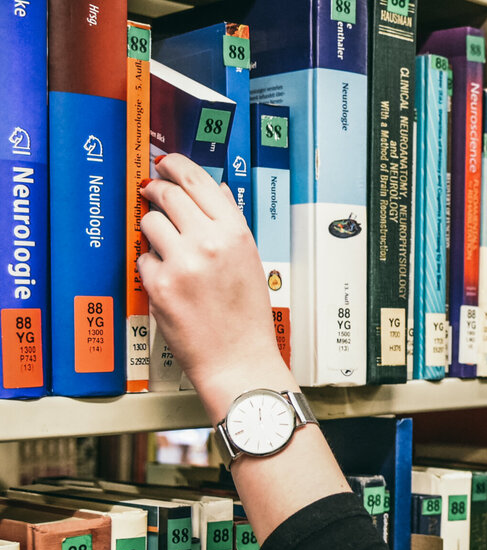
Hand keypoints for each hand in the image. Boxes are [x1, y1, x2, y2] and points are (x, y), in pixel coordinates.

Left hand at [137, 154, 286, 418]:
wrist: (238, 357)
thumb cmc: (246, 315)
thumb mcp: (249, 259)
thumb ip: (229, 223)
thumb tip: (212, 192)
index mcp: (236, 232)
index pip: (198, 180)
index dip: (176, 165)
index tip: (165, 162)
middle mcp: (209, 241)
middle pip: (168, 194)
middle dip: (156, 190)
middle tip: (152, 191)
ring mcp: (182, 262)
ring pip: (150, 223)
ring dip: (153, 231)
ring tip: (167, 248)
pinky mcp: (159, 284)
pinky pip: (144, 258)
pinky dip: (152, 265)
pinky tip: (170, 280)